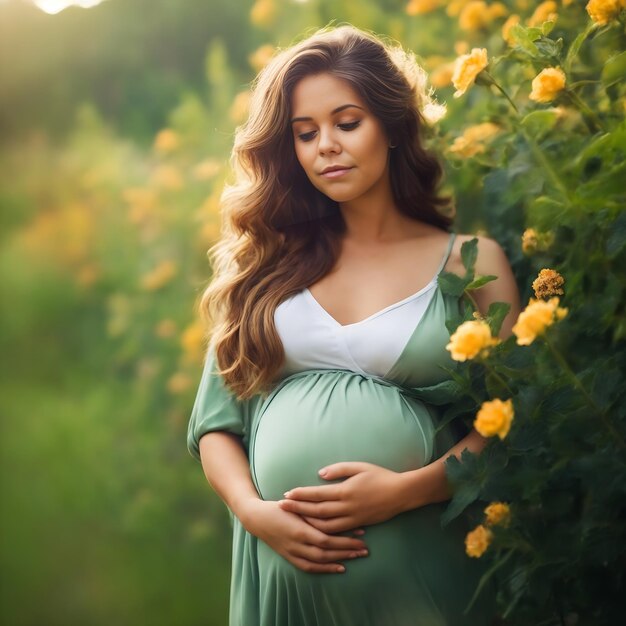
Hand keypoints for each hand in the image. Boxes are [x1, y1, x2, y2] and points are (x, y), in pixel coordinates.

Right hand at [239, 499, 368, 573]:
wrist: (258, 518)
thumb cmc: (280, 506)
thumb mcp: (297, 503)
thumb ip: (314, 508)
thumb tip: (337, 505)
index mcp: (300, 529)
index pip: (327, 539)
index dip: (345, 539)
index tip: (362, 535)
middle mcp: (297, 544)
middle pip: (327, 552)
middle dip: (347, 551)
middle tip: (365, 548)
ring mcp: (293, 553)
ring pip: (321, 561)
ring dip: (340, 559)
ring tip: (357, 556)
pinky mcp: (291, 557)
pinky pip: (310, 567)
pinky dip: (326, 569)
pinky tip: (340, 567)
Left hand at [278, 462, 405, 533]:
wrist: (401, 494)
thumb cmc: (380, 476)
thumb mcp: (359, 466)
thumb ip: (338, 470)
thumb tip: (319, 474)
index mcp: (345, 491)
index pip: (317, 494)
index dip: (301, 495)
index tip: (287, 494)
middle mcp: (347, 507)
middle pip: (317, 511)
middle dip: (298, 508)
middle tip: (282, 506)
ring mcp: (352, 518)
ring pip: (325, 525)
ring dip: (307, 522)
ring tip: (294, 518)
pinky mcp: (358, 525)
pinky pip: (337, 531)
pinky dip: (323, 530)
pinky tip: (314, 528)